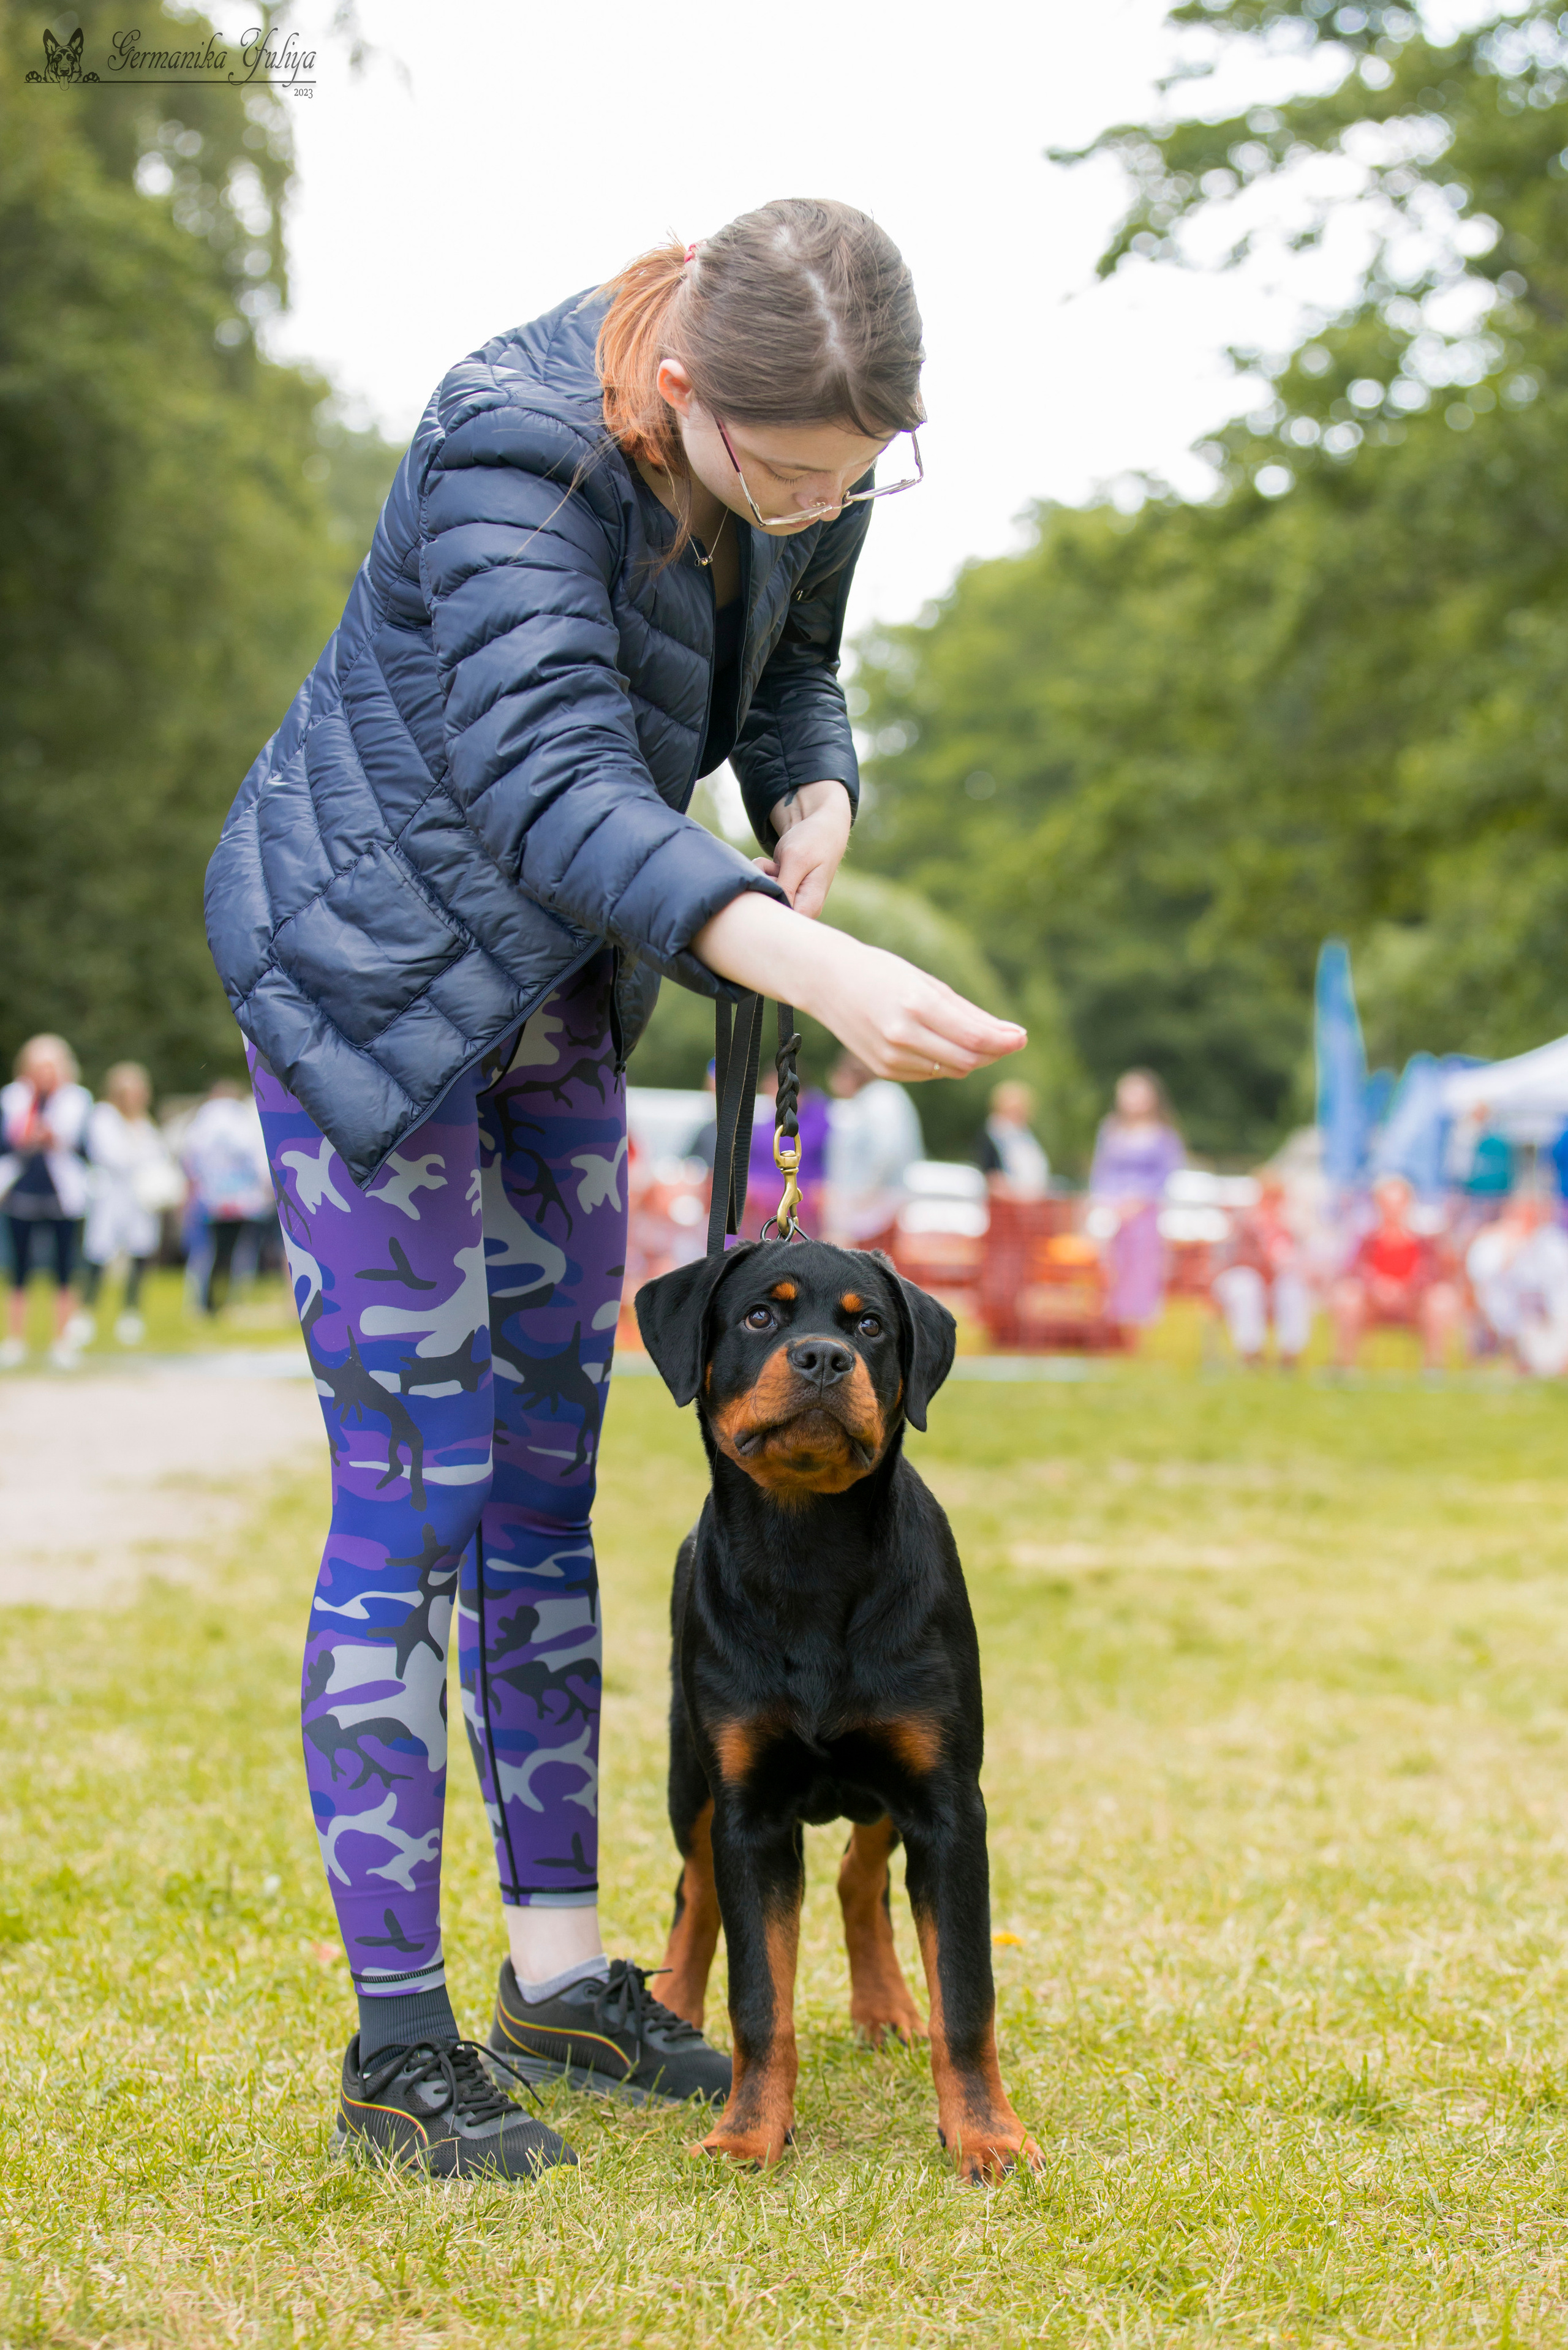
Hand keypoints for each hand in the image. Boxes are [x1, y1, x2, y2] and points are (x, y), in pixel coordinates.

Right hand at [691, 893, 1025, 1083]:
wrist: (825, 981)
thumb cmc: (881, 973)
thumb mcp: (926, 982)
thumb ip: (967, 1013)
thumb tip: (1010, 1036)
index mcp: (916, 1004)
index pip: (974, 1036)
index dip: (1004, 1041)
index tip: (1022, 1036)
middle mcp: (902, 1035)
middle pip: (968, 1060)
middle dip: (994, 1052)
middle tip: (1009, 1038)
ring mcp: (891, 1057)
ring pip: (952, 1070)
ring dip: (971, 1057)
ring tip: (975, 1036)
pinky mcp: (884, 1070)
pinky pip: (930, 1073)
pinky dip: (944, 1061)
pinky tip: (939, 1042)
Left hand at [757, 780, 851, 919]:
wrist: (821, 828)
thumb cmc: (813, 841)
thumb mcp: (796, 860)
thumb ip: (785, 887)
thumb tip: (775, 914)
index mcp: (809, 908)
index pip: (779, 920)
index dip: (769, 900)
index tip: (775, 879)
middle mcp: (800, 910)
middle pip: (767, 908)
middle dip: (764, 885)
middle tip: (776, 868)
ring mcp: (790, 901)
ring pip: (761, 897)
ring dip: (762, 877)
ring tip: (777, 864)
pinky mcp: (783, 892)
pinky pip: (762, 888)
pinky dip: (763, 874)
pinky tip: (775, 866)